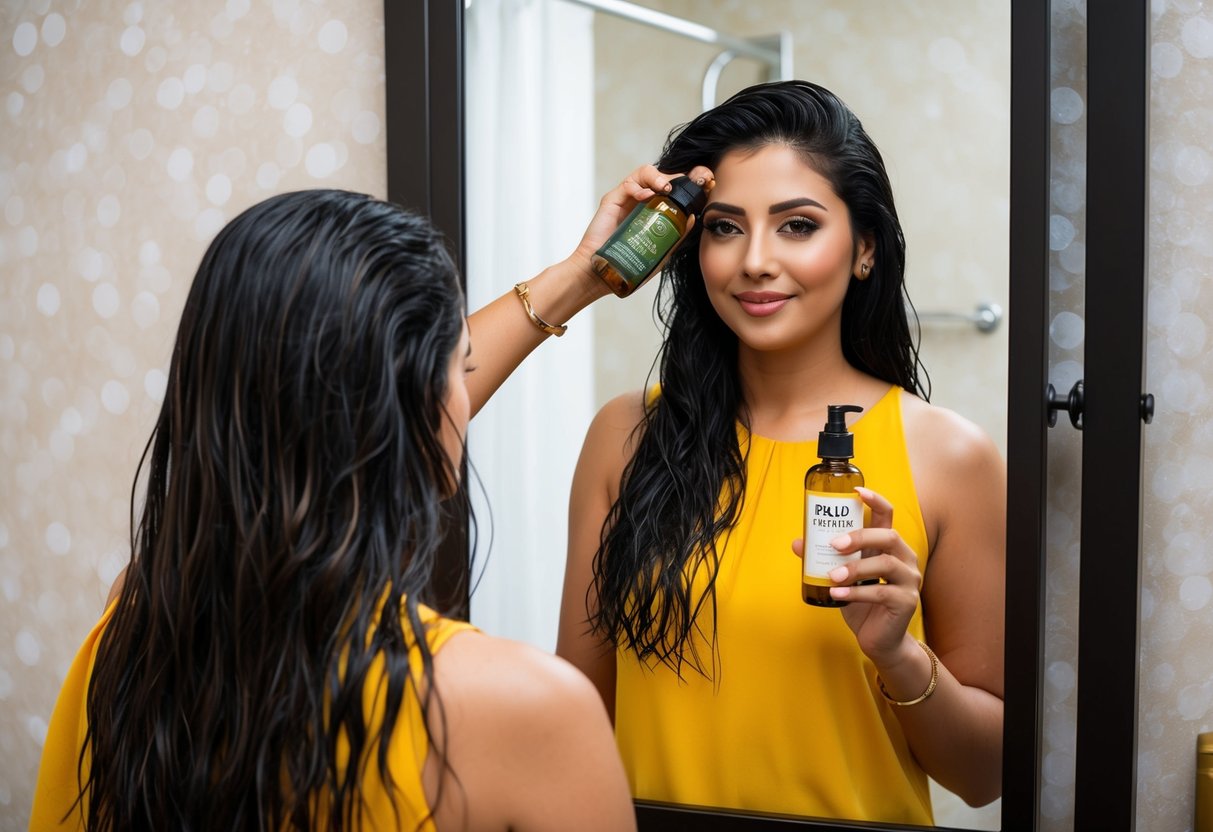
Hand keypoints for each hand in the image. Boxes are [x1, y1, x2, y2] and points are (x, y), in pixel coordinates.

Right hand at [569, 164, 714, 275]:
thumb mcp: (661, 250)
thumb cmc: (631, 263)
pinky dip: (638, 187)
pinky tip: (645, 198)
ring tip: (666, 188)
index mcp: (656, 210)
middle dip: (680, 176)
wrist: (602, 272)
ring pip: (645, 173)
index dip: (690, 182)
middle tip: (693, 181)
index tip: (705, 182)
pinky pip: (628, 184)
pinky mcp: (613, 199)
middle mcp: (643, 201)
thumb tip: (692, 217)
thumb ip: (676, 235)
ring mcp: (628, 198)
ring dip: (659, 177)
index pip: (675, 189)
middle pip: (663, 177)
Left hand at [791, 486, 922, 665]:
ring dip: (855, 568)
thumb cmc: (861, 603)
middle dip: (860, 536)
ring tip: (832, 576)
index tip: (856, 491)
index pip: (888, 516)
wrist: (879, 640)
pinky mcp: (906, 602)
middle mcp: (904, 559)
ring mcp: (909, 581)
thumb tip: (798, 543)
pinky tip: (837, 594)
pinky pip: (882, 593)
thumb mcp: (841, 578)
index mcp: (889, 547)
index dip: (875, 500)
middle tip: (834, 545)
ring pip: (886, 564)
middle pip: (888, 536)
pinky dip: (856, 592)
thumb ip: (823, 559)